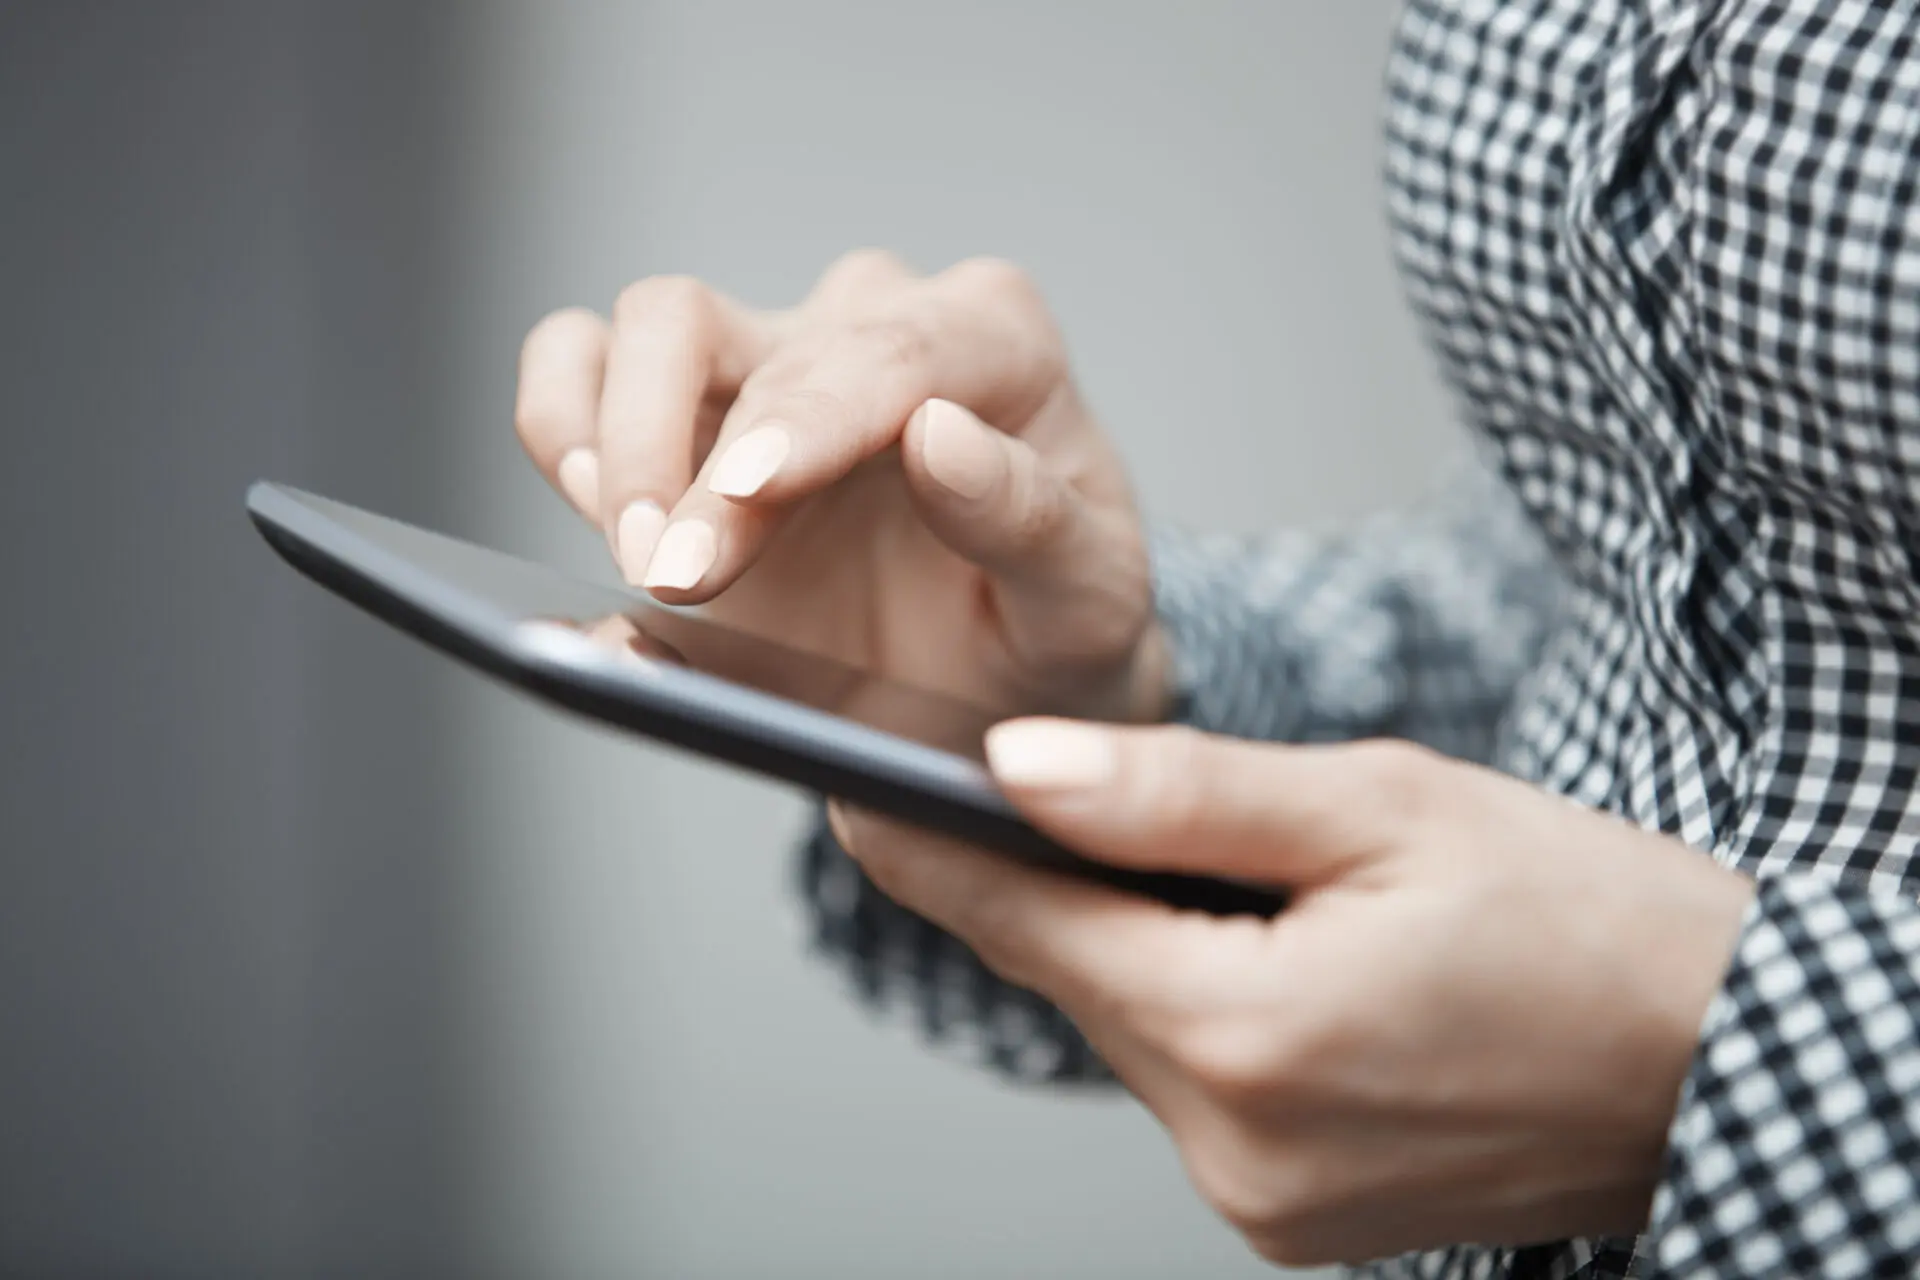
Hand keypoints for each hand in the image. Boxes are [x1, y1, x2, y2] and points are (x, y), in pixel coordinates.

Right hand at [513, 251, 1166, 723]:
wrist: (993, 677)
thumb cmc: (1048, 629)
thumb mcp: (1085, 605)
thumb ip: (1029, 522)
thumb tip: (939, 437)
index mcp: (996, 343)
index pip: (889, 352)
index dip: (808, 416)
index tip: (748, 493)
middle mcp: (877, 322)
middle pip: (738, 329)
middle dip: (689, 461)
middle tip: (677, 580)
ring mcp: (777, 353)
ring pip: (653, 324)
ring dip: (618, 439)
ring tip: (643, 557)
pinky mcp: (691, 407)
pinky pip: (583, 359)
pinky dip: (565, 424)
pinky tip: (598, 508)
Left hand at [833, 724, 1755, 1266]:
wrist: (1725, 1057)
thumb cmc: (1583, 914)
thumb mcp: (1382, 806)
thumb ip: (1180, 794)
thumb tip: (1014, 766)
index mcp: (1247, 1035)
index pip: (1022, 922)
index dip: (921, 844)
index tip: (838, 781)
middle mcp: (1233, 1148)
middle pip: (1075, 977)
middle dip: (1049, 880)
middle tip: (1019, 782)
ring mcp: (1261, 1202)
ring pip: (1131, 1030)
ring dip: (1136, 943)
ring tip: (1202, 865)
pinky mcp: (1291, 1219)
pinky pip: (1193, 1085)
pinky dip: (1194, 1007)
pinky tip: (1257, 953)